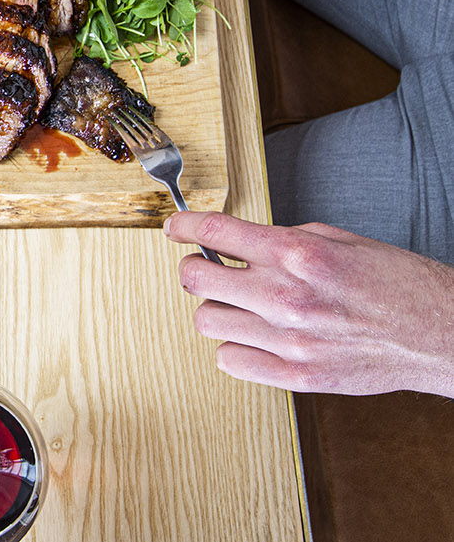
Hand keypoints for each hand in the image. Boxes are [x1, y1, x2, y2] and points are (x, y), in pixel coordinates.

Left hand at [166, 212, 453, 396]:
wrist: (440, 332)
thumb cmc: (396, 283)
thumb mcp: (339, 240)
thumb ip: (283, 240)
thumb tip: (238, 242)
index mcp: (298, 254)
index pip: (215, 232)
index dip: (183, 226)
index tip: (175, 228)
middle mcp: (286, 295)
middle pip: (196, 279)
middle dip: (194, 267)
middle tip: (206, 267)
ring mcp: (289, 340)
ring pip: (206, 321)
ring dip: (216, 308)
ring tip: (238, 304)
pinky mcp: (296, 376)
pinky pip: (229, 361)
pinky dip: (233, 346)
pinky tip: (253, 335)